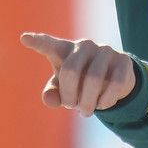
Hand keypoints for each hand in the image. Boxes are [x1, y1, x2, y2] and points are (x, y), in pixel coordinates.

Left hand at [20, 33, 135, 116]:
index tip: (24, 38)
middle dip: (70, 96)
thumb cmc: (81, 83)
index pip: (49, 45)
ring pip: (94, 79)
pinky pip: (113, 84)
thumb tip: (49, 99)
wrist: (114, 80)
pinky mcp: (123, 60)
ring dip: (88, 102)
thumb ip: (53, 94)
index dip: (38, 42)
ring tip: (86, 110)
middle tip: (72, 106)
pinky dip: (105, 101)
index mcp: (65, 50)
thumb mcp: (64, 90)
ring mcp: (105, 50)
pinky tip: (102, 104)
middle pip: (71, 71)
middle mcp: (85, 46)